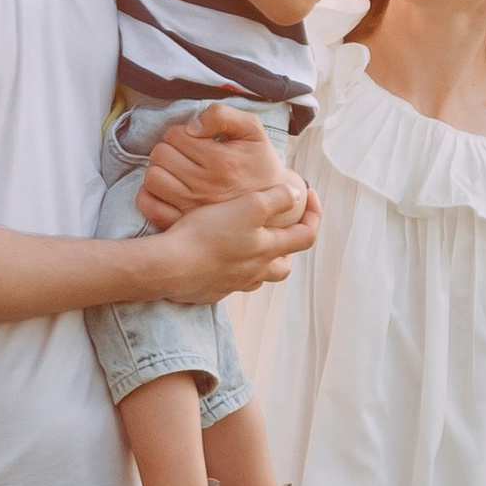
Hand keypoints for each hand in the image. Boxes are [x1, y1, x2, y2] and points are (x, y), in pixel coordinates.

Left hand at [137, 106, 297, 223]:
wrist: (272, 199)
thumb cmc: (258, 159)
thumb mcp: (252, 128)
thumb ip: (222, 115)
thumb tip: (192, 127)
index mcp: (221, 161)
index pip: (174, 135)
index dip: (182, 133)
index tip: (196, 140)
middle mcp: (205, 186)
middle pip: (160, 154)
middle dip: (170, 148)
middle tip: (187, 154)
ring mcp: (192, 207)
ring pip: (152, 177)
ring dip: (161, 169)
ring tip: (178, 169)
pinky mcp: (183, 221)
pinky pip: (149, 204)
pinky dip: (150, 193)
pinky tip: (168, 186)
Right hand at [146, 181, 316, 302]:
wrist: (171, 265)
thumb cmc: (210, 233)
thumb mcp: (249, 205)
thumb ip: (276, 199)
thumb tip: (296, 195)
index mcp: (268, 249)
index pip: (306, 236)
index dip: (314, 215)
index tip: (309, 195)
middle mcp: (255, 271)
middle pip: (283, 266)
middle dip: (286, 249)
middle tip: (278, 232)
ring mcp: (232, 284)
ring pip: (256, 277)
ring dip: (258, 263)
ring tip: (247, 246)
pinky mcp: (209, 291)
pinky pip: (228, 284)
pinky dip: (230, 272)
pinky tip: (218, 260)